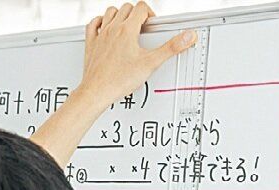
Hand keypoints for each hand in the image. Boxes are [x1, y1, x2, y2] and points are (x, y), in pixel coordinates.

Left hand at [78, 2, 196, 106]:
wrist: (97, 91)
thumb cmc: (119, 80)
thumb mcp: (151, 63)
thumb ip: (171, 48)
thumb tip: (187, 37)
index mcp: (127, 30)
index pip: (141, 8)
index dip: (150, 14)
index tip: (152, 25)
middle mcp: (112, 29)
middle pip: (126, 8)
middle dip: (137, 14)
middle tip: (143, 27)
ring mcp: (100, 35)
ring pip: (109, 12)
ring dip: (120, 15)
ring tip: (127, 25)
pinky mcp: (91, 43)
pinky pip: (93, 24)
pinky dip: (100, 22)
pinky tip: (104, 27)